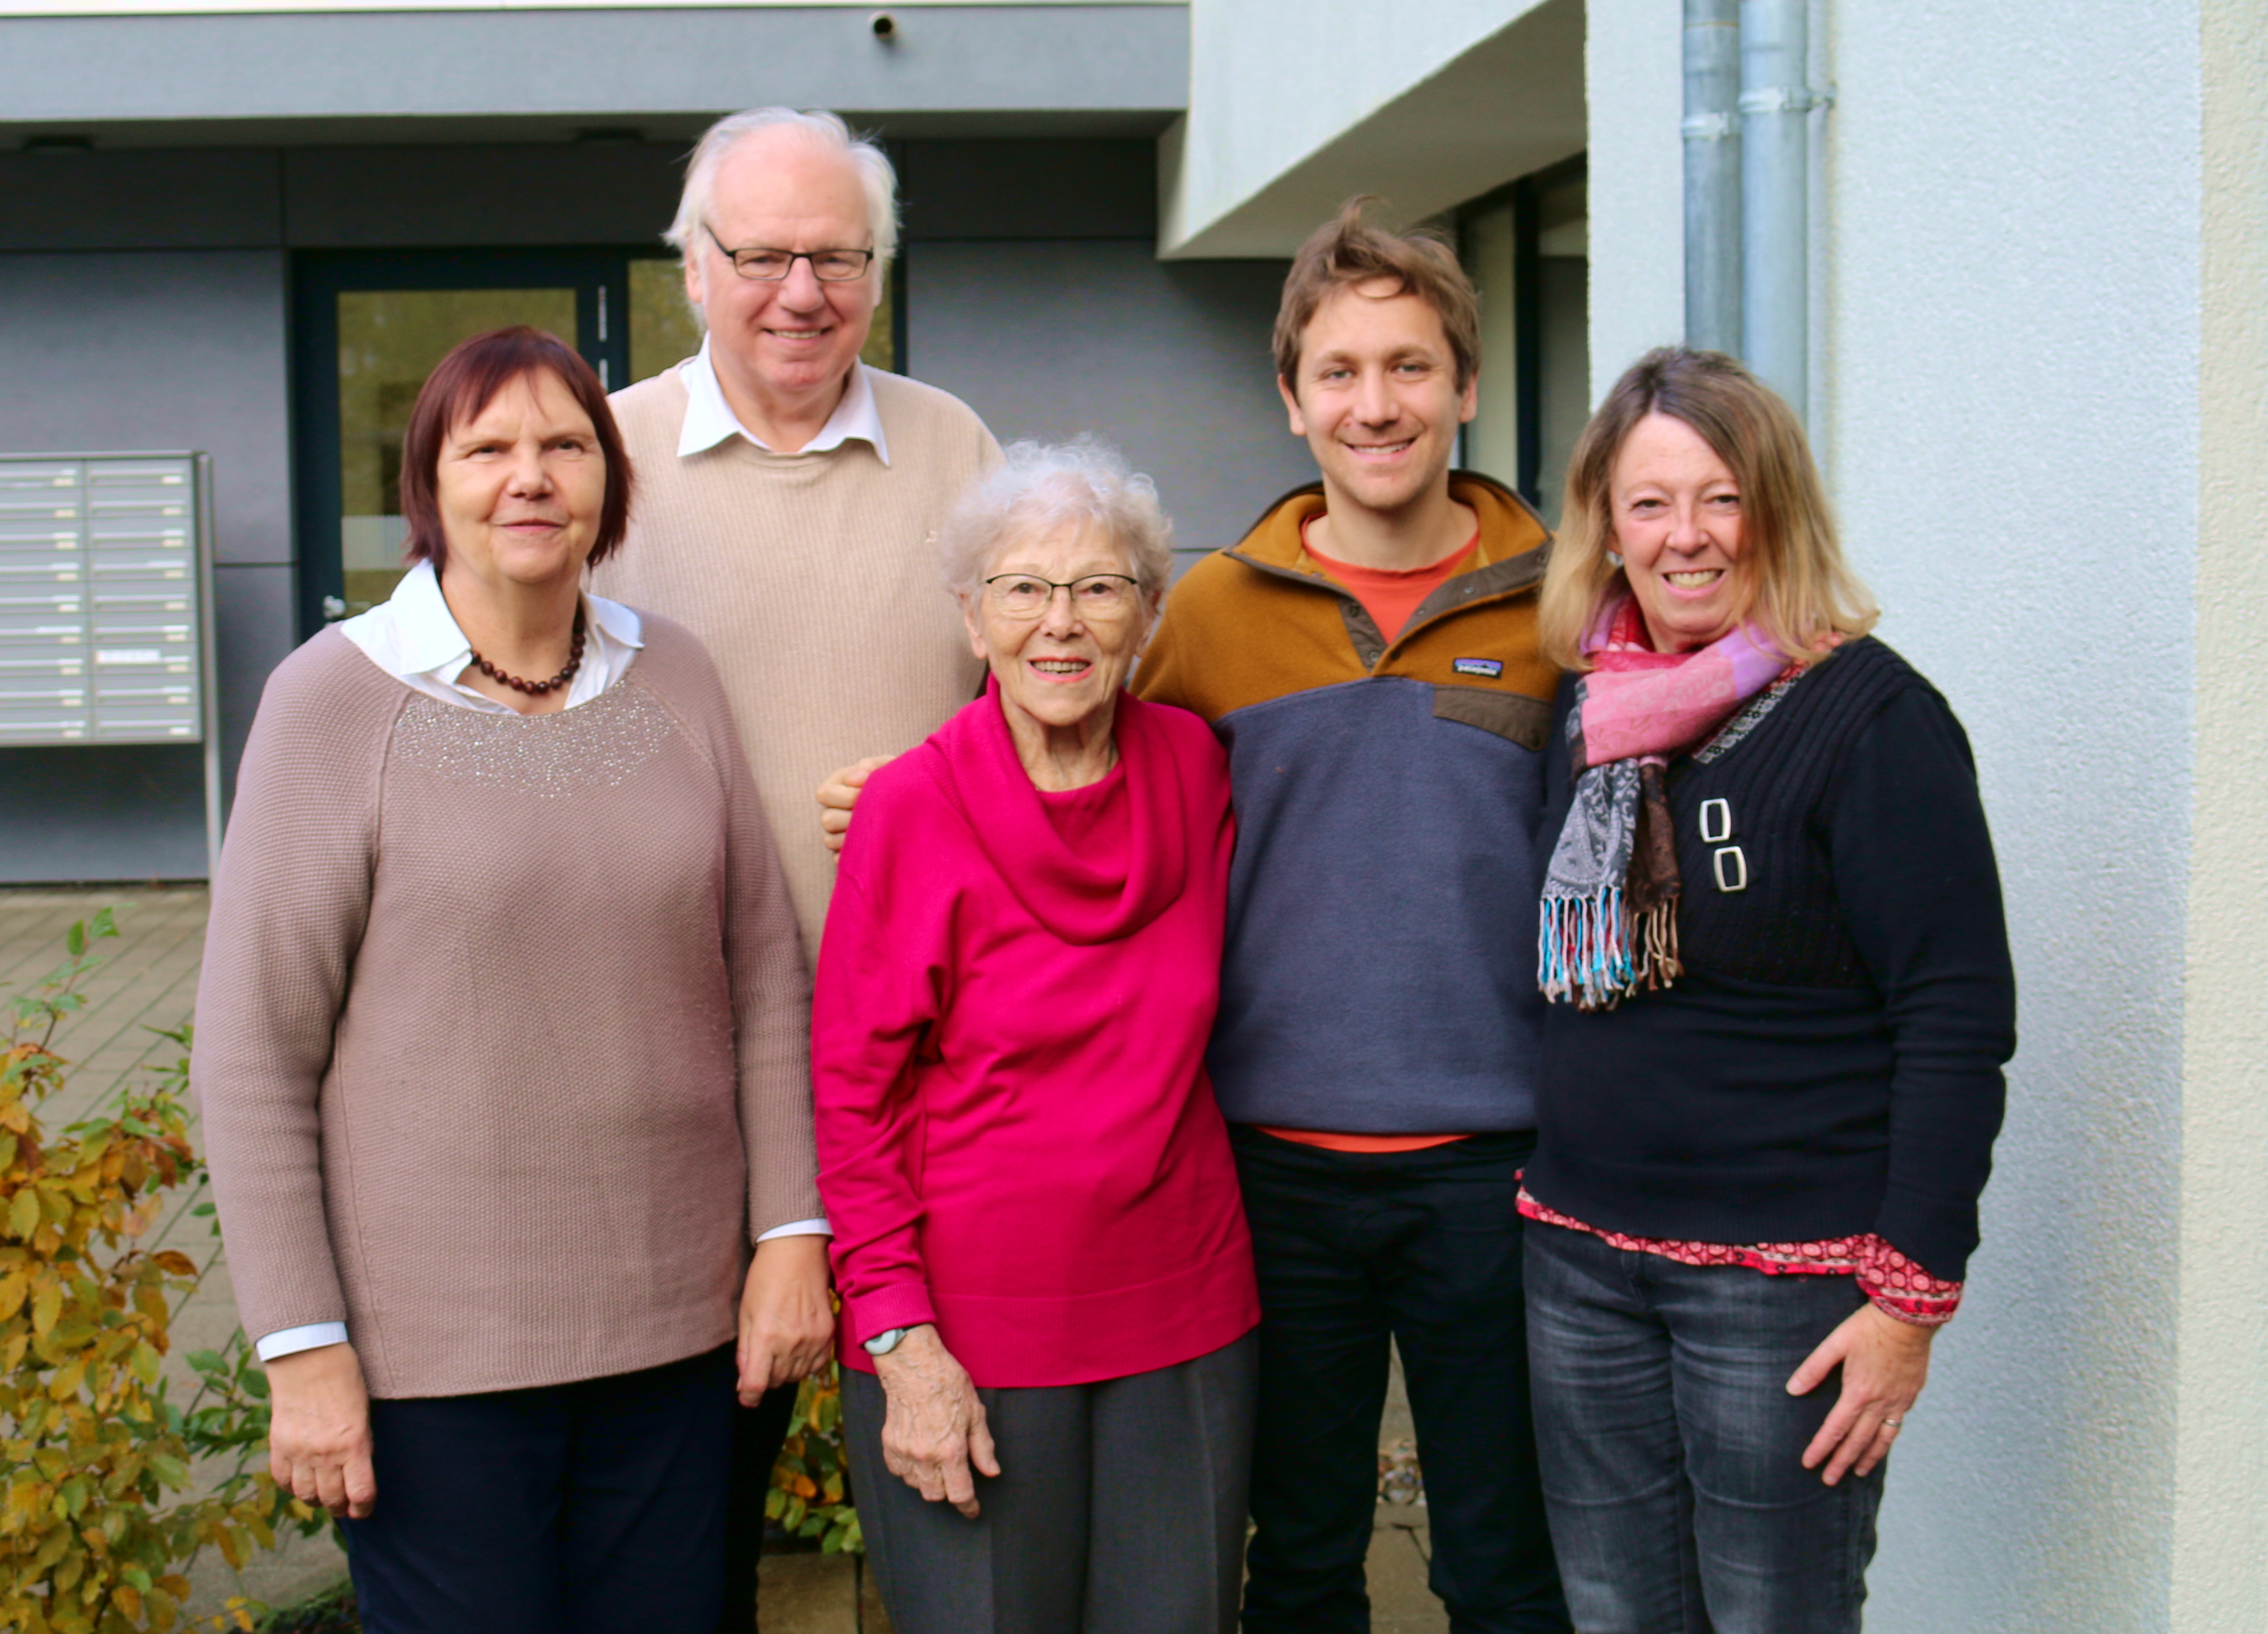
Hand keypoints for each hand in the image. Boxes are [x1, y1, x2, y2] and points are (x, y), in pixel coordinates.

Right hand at [266, 1342, 376, 1518]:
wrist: (309, 1360)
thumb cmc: (345, 1382)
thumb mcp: (364, 1415)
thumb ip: (360, 1446)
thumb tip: (357, 1475)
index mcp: (354, 1444)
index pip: (360, 1493)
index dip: (363, 1509)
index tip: (364, 1511)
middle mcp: (326, 1453)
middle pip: (332, 1499)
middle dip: (340, 1508)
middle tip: (344, 1508)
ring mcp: (299, 1452)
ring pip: (305, 1495)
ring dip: (316, 1501)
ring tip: (323, 1497)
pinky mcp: (278, 1446)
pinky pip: (283, 1480)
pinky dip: (291, 1487)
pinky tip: (300, 1483)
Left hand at [737, 1235, 836, 1402]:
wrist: (798, 1253)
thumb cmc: (765, 1280)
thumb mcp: (746, 1314)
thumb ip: (745, 1352)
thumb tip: (744, 1384)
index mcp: (765, 1337)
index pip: (757, 1385)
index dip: (748, 1397)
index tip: (746, 1397)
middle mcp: (791, 1343)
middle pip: (776, 1382)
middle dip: (765, 1377)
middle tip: (762, 1358)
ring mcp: (812, 1340)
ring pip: (796, 1376)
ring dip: (785, 1371)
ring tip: (780, 1348)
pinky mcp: (828, 1335)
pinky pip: (816, 1366)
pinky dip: (805, 1364)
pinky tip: (798, 1348)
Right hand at [816, 756, 892, 854]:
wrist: (910, 805)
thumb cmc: (893, 781)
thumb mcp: (886, 767)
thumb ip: (872, 766)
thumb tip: (858, 776)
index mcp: (834, 787)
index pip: (825, 794)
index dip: (847, 795)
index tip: (869, 794)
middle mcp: (830, 811)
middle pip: (828, 820)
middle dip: (853, 818)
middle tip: (876, 816)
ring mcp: (835, 834)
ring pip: (831, 841)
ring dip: (855, 836)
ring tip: (878, 830)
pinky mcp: (844, 853)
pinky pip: (840, 859)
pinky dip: (855, 856)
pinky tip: (874, 847)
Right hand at [873, 1324, 998, 1517]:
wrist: (913, 1365)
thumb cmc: (948, 1383)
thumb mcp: (975, 1413)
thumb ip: (983, 1447)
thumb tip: (991, 1472)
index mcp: (950, 1451)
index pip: (959, 1494)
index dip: (968, 1506)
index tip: (973, 1510)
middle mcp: (925, 1457)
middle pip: (936, 1495)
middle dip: (949, 1492)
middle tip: (956, 1478)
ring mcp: (904, 1452)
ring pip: (916, 1486)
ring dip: (929, 1482)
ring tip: (938, 1464)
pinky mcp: (889, 1445)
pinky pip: (899, 1472)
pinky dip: (910, 1471)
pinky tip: (919, 1457)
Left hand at [1788, 1300, 1934, 1485]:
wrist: (1910, 1318)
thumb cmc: (1870, 1327)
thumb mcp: (1835, 1343)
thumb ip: (1814, 1368)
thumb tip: (1792, 1390)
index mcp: (1857, 1392)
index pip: (1835, 1429)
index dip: (1821, 1448)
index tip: (1809, 1464)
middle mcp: (1879, 1403)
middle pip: (1857, 1441)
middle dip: (1841, 1462)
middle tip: (1829, 1480)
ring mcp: (1897, 1401)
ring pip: (1881, 1439)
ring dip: (1867, 1458)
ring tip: (1857, 1472)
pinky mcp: (1910, 1396)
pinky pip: (1897, 1426)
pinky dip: (1887, 1441)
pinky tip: (1881, 1444)